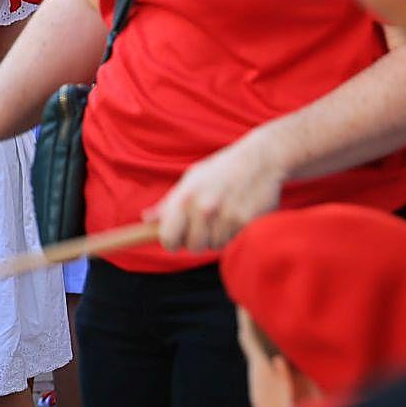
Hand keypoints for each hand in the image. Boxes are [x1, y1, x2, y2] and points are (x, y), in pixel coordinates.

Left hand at [148, 131, 287, 252]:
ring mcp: (225, 216)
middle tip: (203, 225)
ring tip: (221, 216)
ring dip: (216, 237)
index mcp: (185, 197)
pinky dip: (232, 234)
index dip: (171, 242)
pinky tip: (235, 215)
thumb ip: (168, 203)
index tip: (176, 238)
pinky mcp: (245, 222)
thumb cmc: (220, 169)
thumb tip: (146, 219)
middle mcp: (203, 208)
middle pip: (192, 247)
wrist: (259, 160)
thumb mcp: (190, 179)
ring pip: (213, 246)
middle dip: (195, 240)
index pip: (168, 237)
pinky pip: (232, 241)